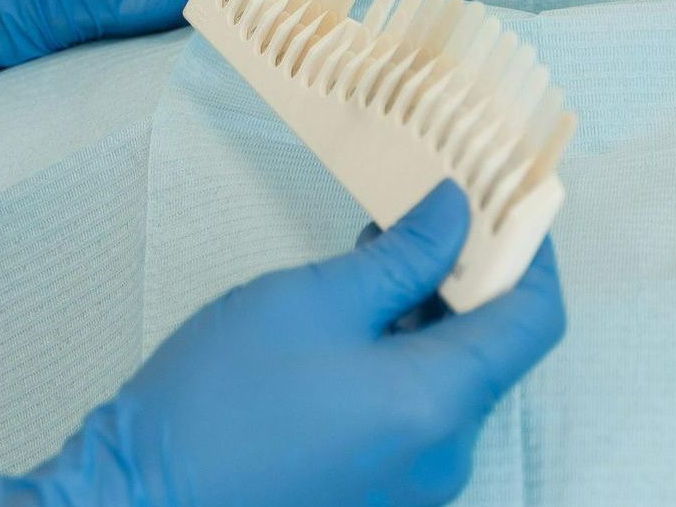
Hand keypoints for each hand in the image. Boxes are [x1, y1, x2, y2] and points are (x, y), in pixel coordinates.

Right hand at [0, 183, 566, 506]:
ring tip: (379, 245)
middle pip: (492, 347)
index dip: (531, 251)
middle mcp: (443, 454)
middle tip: (431, 204)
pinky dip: (403, 352)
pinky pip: (416, 409)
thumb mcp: (315, 299)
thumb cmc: (221, 398)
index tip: (507, 198)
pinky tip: (357, 308)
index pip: (533, 319)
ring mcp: (411, 482)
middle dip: (469, 271)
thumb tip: (459, 212)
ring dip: (430, 308)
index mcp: (439, 405)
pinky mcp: (375, 490)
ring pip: (450, 377)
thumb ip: (402, 256)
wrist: (141, 494)